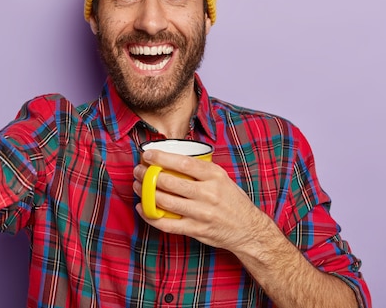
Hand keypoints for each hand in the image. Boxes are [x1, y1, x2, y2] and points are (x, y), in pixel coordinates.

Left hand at [133, 149, 269, 251]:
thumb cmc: (232, 200)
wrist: (247, 229)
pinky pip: (167, 223)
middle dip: (148, 175)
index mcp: (214, 176)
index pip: (183, 163)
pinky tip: (143, 208)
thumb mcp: (222, 178)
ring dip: (146, 193)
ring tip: (138, 186)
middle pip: (170, 182)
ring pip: (165, 202)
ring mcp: (201, 213)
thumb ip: (200, 170)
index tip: (148, 154)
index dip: (162, 158)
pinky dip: (151, 215)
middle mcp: (208, 194)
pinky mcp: (196, 230)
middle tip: (138, 170)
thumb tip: (172, 158)